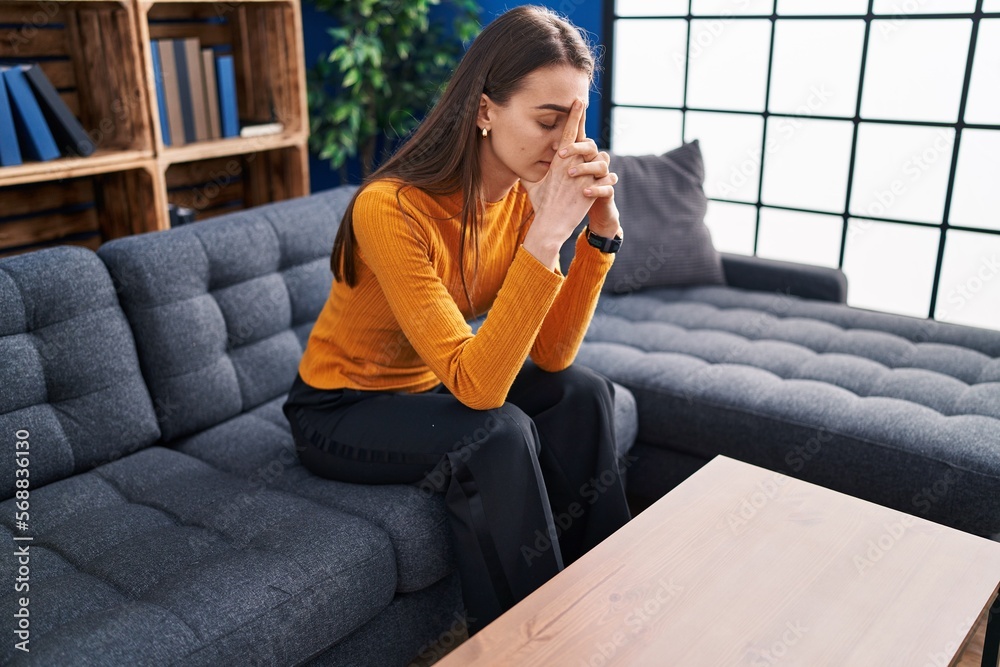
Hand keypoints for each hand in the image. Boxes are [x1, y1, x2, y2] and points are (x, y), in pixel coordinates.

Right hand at [522, 100, 617, 267]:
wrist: (550, 224)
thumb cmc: (541, 206)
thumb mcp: (532, 186)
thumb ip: (528, 172)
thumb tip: (519, 166)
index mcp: (559, 162)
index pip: (568, 133)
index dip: (574, 116)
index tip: (579, 101)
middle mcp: (572, 164)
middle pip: (586, 140)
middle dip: (588, 130)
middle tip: (590, 120)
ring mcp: (584, 175)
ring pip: (601, 158)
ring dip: (600, 159)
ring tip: (598, 164)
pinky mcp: (593, 188)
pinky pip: (607, 177)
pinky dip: (607, 178)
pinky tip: (607, 180)